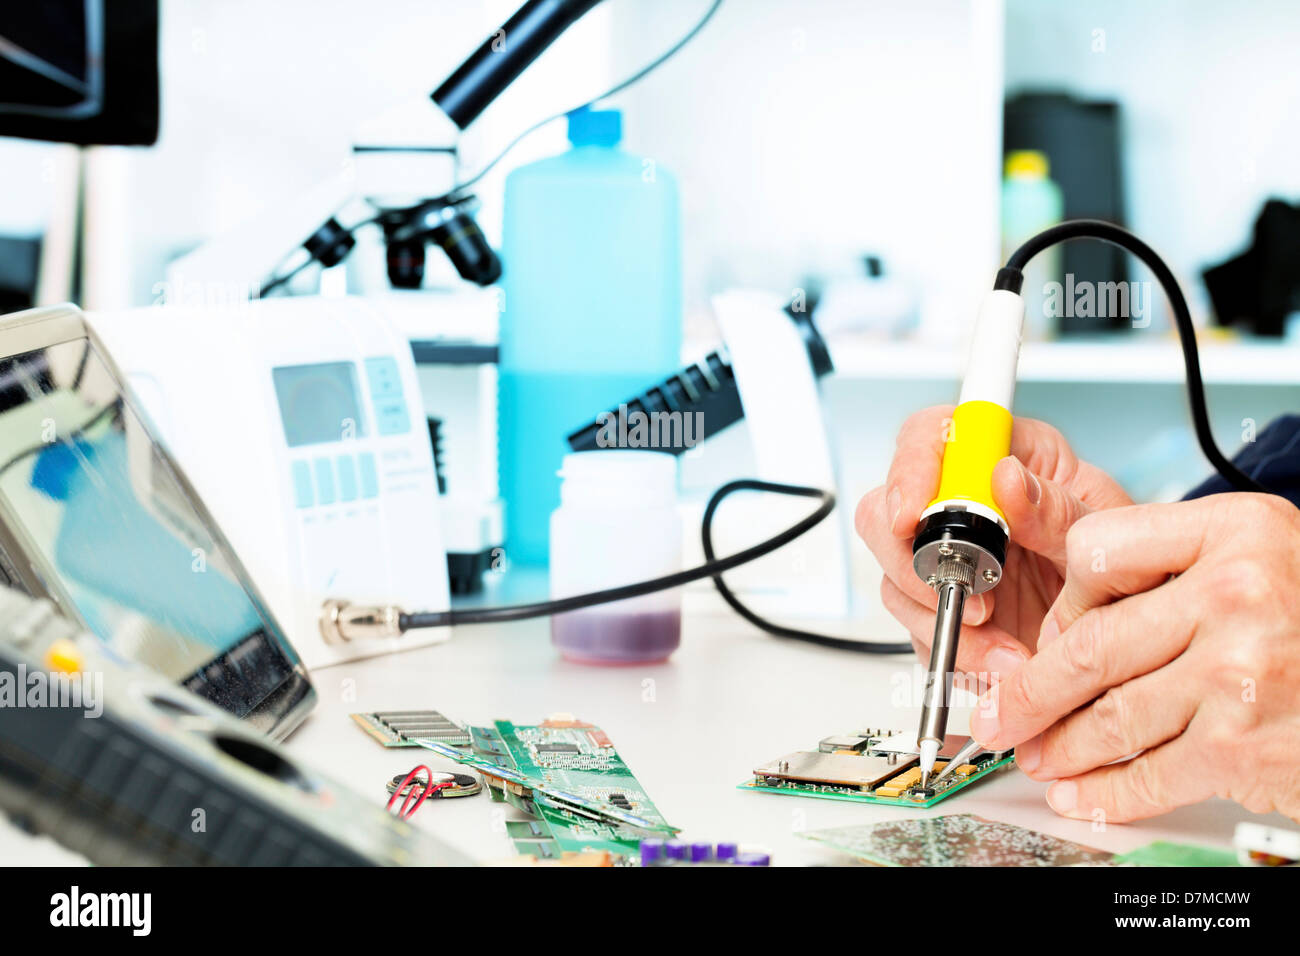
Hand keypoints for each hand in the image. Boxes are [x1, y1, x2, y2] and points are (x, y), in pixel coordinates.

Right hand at [855, 406, 1131, 680]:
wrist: (1144, 631)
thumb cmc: (1135, 562)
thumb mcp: (1108, 531)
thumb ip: (1056, 509)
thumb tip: (1005, 478)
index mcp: (1003, 456)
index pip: (929, 438)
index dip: (909, 471)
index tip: (911, 514)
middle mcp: (964, 506)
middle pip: (886, 513)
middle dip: (914, 563)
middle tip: (965, 597)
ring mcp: (950, 562)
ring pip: (897, 582)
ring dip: (943, 622)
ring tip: (1005, 650)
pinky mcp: (949, 613)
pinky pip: (923, 635)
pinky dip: (960, 657)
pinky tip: (1003, 664)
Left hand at [970, 493, 1299, 822]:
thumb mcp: (1259, 551)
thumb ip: (1171, 564)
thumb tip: (1070, 613)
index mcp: (1232, 531)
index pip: (1096, 550)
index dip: (1066, 598)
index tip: (1052, 632)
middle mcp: (1235, 594)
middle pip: (1088, 645)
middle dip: (1030, 690)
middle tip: (1000, 712)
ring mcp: (1241, 673)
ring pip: (1109, 715)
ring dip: (1060, 744)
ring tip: (1037, 753)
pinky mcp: (1246, 746)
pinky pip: (1150, 772)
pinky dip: (1105, 791)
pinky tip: (1082, 791)